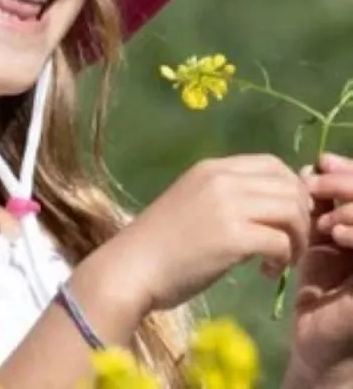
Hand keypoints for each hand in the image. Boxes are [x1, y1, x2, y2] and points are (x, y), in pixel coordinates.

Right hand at [109, 154, 311, 312]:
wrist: (132, 266)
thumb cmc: (160, 242)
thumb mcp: (194, 203)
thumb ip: (229, 196)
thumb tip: (272, 205)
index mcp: (211, 168)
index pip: (272, 163)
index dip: (291, 189)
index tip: (285, 218)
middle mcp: (220, 178)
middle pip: (288, 185)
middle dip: (301, 216)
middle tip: (289, 242)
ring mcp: (226, 205)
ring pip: (291, 210)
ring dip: (297, 238)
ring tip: (281, 258)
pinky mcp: (232, 236)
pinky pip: (281, 241)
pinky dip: (283, 259)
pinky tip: (265, 271)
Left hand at [284, 153, 352, 385]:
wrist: (315, 337)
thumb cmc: (315, 286)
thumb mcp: (316, 236)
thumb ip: (320, 204)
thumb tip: (315, 165)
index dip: (350, 170)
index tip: (322, 162)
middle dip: (349, 183)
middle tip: (318, 181)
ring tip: (324, 213)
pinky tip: (335, 233)